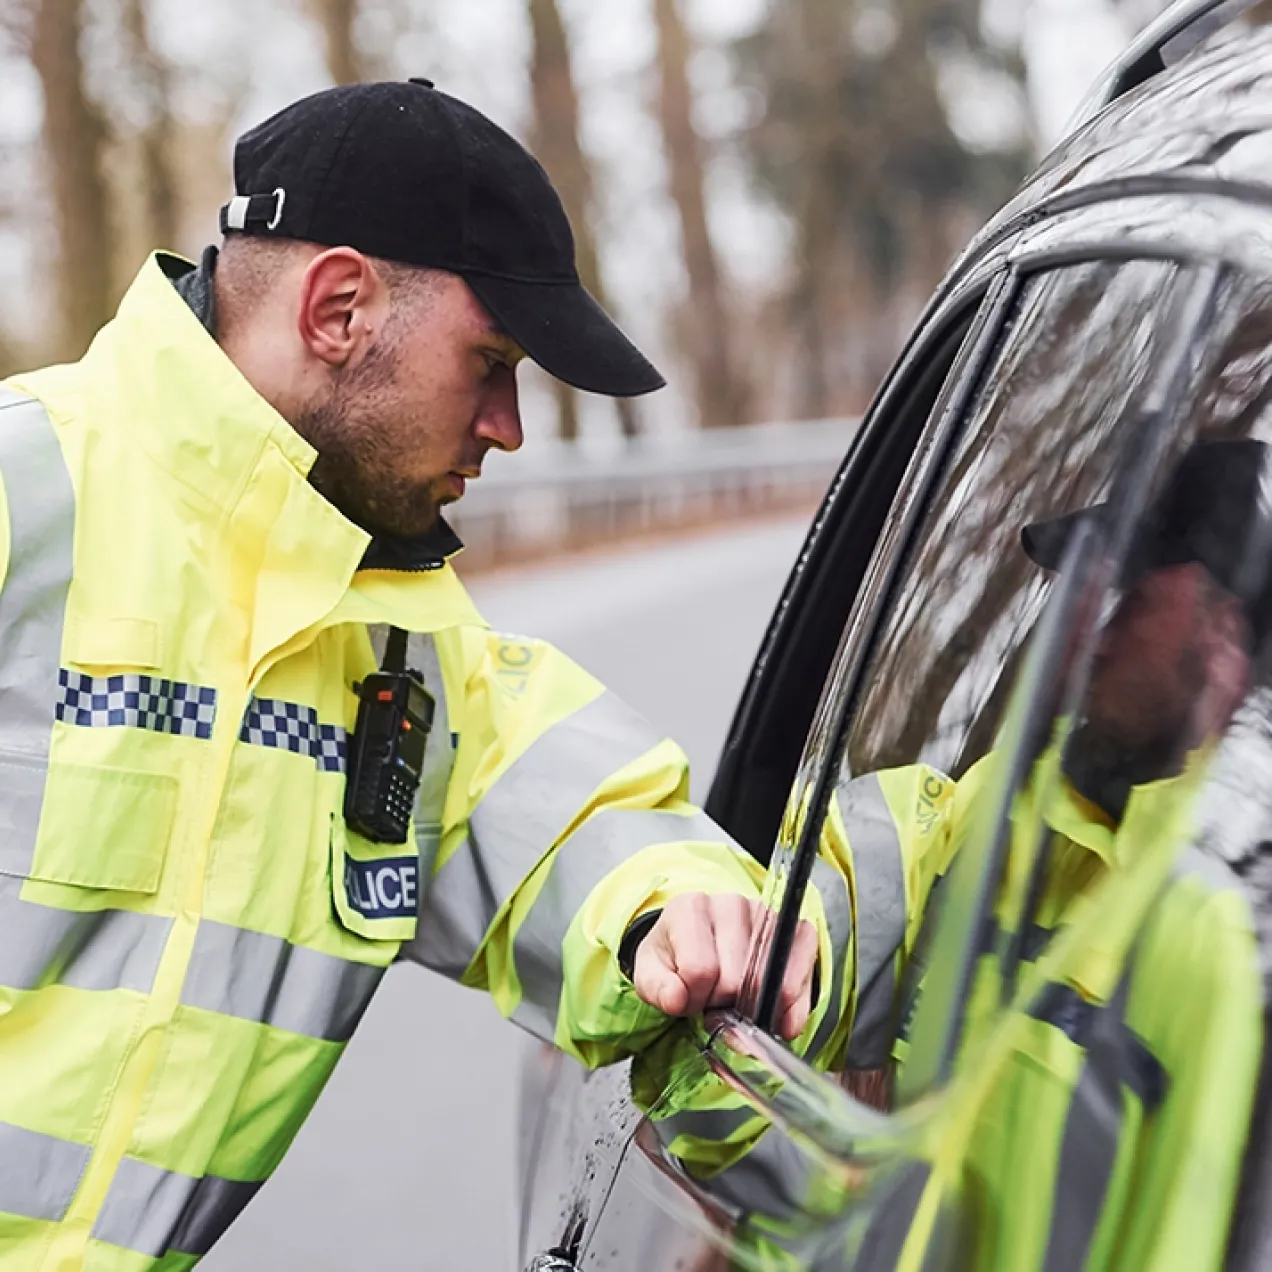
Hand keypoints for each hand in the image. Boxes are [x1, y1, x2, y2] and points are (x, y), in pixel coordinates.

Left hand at [631, 893, 818, 1040]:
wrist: (696, 942)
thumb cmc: (675, 957)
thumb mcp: (650, 973)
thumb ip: (656, 988)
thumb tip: (677, 999)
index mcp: (691, 907)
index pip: (700, 970)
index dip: (694, 999)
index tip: (690, 999)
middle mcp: (732, 903)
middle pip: (735, 979)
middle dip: (723, 1004)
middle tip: (714, 1001)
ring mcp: (768, 915)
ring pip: (769, 981)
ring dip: (754, 1006)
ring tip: (737, 1000)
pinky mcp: (797, 930)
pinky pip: (803, 972)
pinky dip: (793, 1005)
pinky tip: (775, 1014)